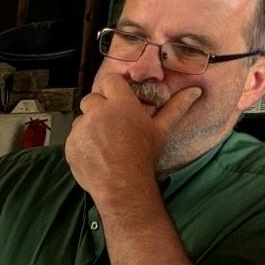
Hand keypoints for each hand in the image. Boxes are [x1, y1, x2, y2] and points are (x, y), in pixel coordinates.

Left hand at [63, 61, 191, 201]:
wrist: (121, 184)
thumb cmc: (143, 155)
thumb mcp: (161, 130)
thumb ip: (175, 107)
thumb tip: (194, 91)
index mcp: (120, 103)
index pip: (110, 80)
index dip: (113, 88)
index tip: (119, 98)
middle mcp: (97, 112)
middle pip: (92, 98)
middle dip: (100, 106)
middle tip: (112, 122)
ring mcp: (81, 128)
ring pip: (81, 118)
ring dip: (90, 125)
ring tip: (104, 141)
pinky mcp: (70, 144)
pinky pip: (74, 137)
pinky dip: (82, 142)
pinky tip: (95, 153)